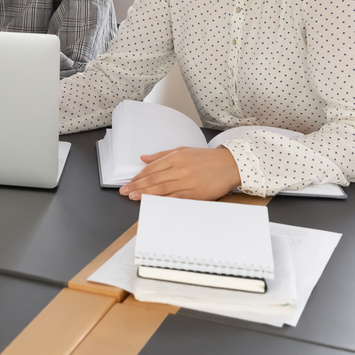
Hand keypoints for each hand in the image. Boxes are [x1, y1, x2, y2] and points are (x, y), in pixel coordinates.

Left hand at [119, 146, 241, 200]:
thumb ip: (162, 156)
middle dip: (137, 186)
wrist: (230, 165)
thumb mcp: (183, 150)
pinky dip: (163, 201)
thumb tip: (143, 158)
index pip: (152, 168)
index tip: (129, 182)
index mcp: (176, 157)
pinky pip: (176, 198)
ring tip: (133, 197)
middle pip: (153, 179)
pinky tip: (153, 203)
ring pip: (162, 189)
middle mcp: (180, 169)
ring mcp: (188, 181)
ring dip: (145, 194)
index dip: (138, 176)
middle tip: (125, 191)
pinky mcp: (196, 193)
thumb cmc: (206, 158)